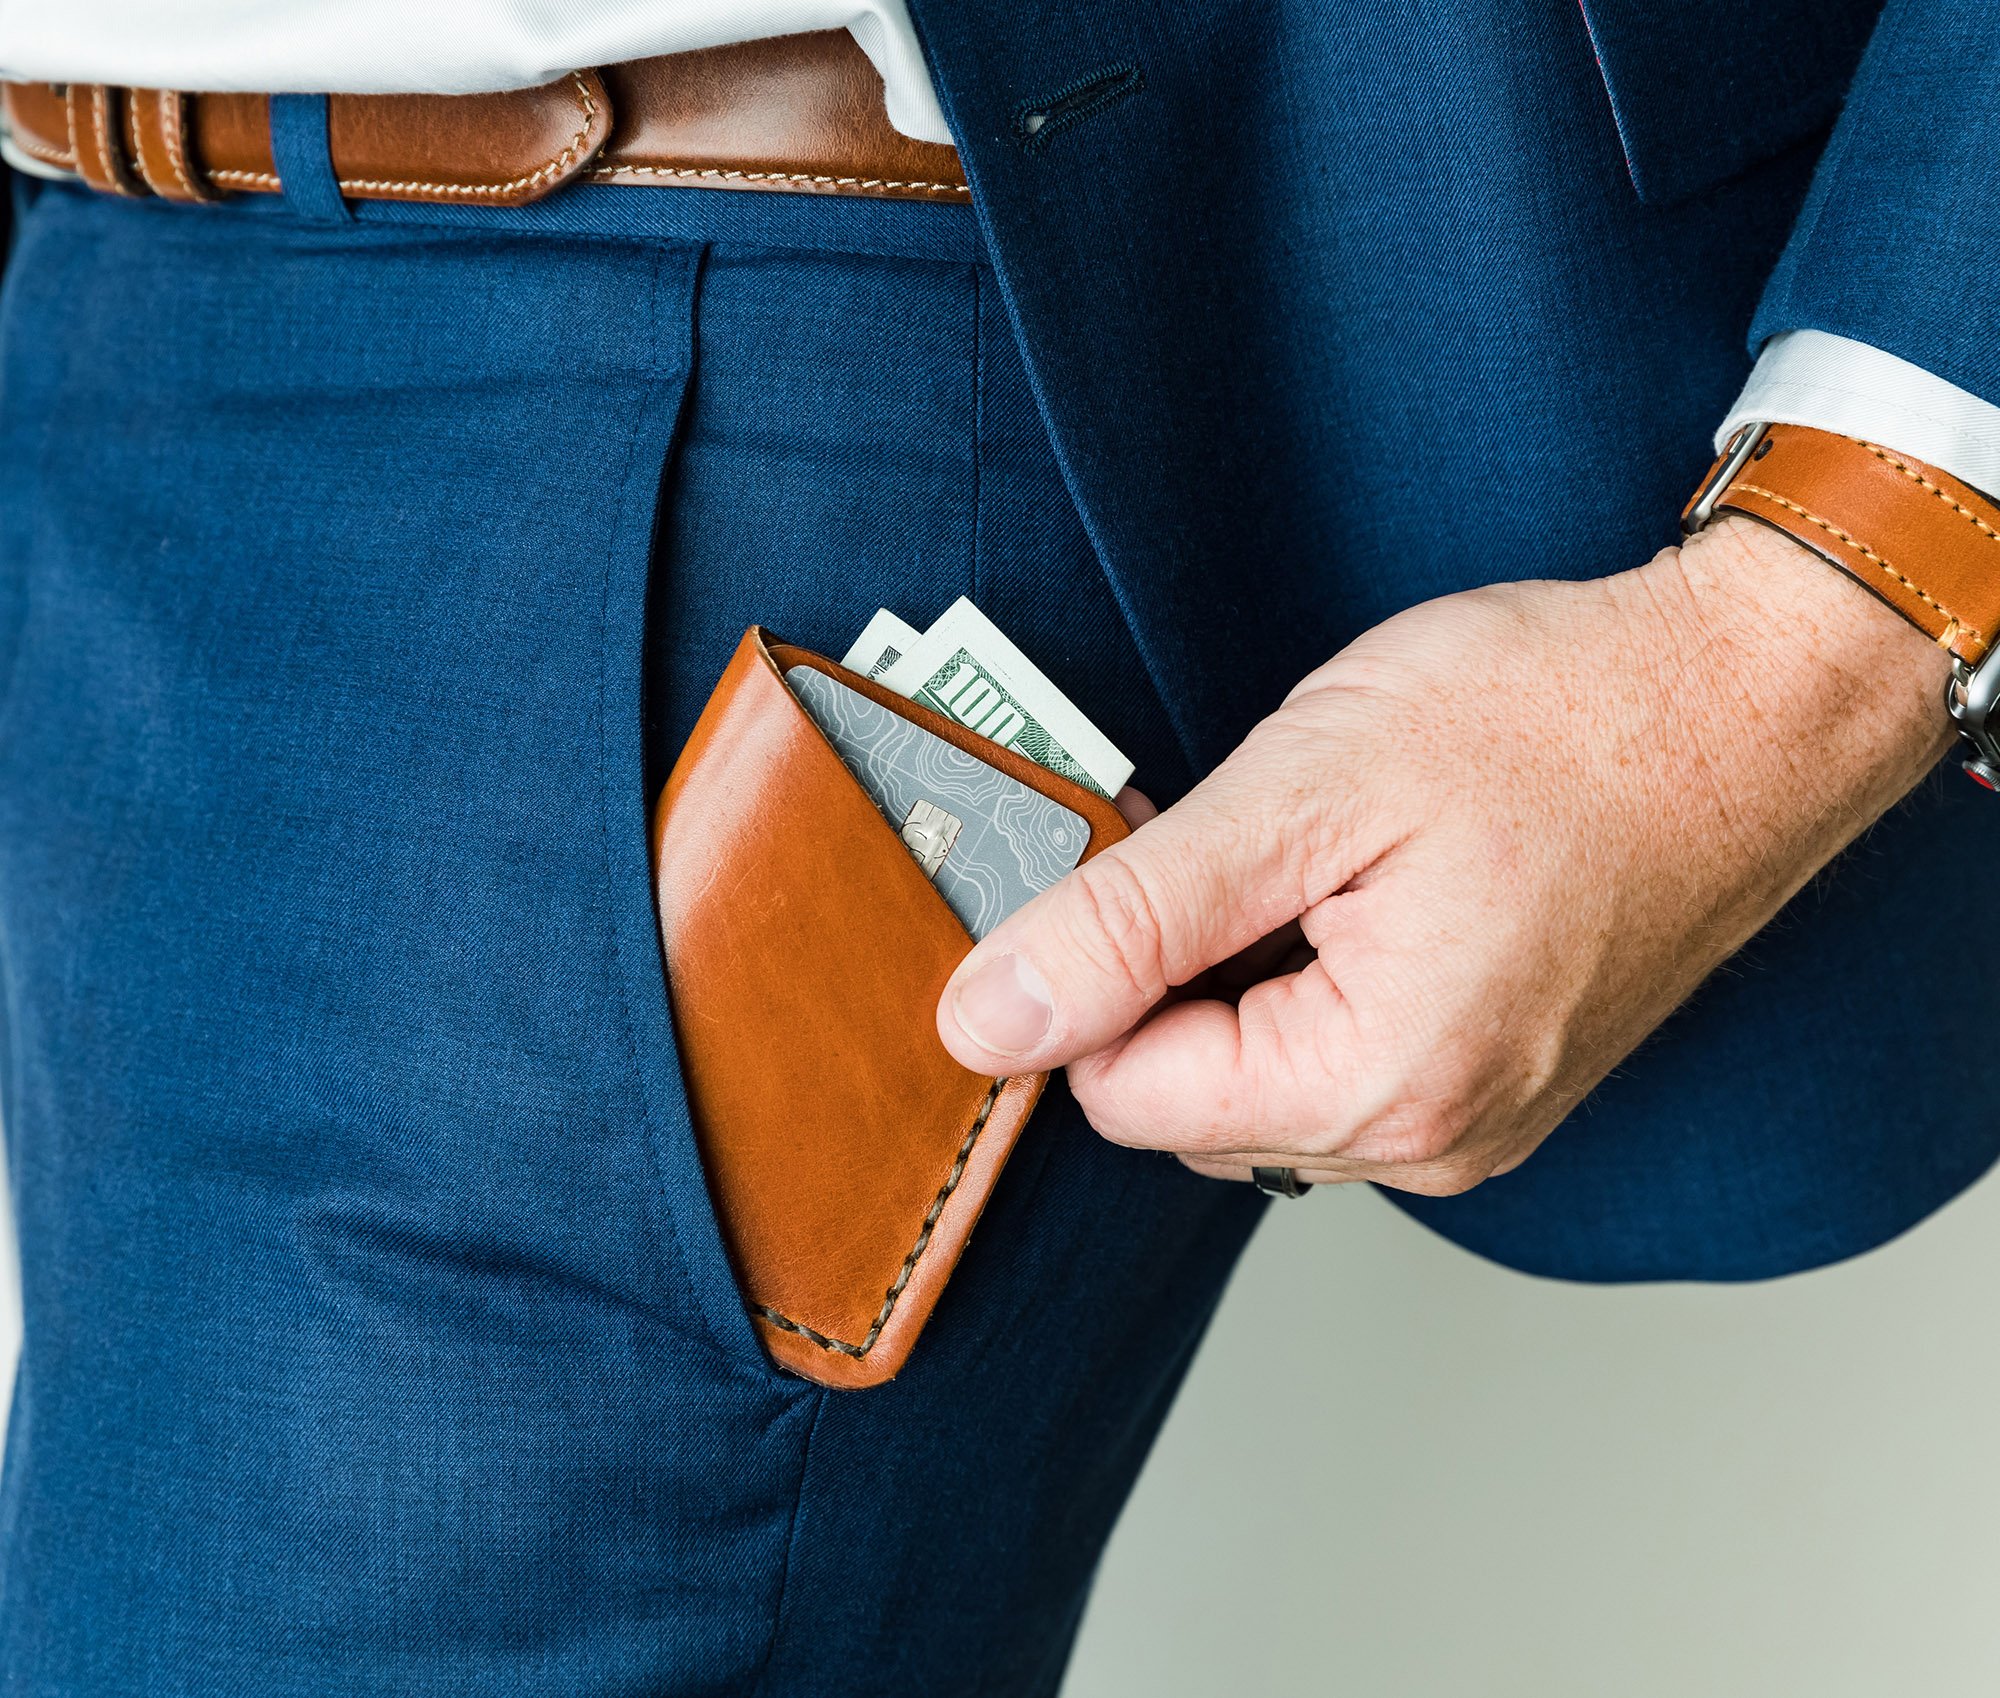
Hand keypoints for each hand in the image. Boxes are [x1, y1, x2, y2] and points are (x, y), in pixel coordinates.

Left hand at [934, 518, 1951, 1193]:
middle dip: (1174, 974)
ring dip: (1247, 972)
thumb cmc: (1554, 720)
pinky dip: (1315, 979)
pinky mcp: (1493, 1084)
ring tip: (1334, 854)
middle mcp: (1427, 1141)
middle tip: (1255, 839)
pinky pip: (1339, 1063)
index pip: (1117, 1095)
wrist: (1745, 701)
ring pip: (1257, 1082)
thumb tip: (987, 1019)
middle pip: (1184, 1099)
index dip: (1097, 971)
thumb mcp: (1301, 792)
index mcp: (1372, 1085)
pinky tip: (1375, 886)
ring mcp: (1471, 1122)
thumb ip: (1127, 922)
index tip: (1148, 860)